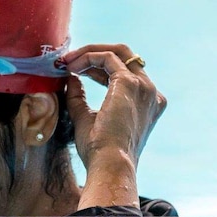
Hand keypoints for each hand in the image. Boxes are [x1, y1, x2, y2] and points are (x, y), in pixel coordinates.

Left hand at [62, 44, 166, 208]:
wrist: (109, 164)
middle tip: (68, 60)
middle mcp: (151, 92)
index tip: (72, 70)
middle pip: (124, 56)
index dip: (96, 67)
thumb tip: (70, 78)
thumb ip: (79, 97)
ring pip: (116, 52)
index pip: (123, 72)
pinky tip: (71, 67)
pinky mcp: (129, 83)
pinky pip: (107, 57)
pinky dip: (87, 57)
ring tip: (65, 62)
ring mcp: (143, 86)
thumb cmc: (99, 150)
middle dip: (93, 53)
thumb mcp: (86, 118)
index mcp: (147, 103)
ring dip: (88, 53)